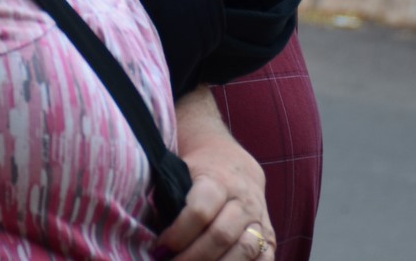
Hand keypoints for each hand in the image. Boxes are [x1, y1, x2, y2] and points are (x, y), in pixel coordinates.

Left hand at [154, 171, 273, 260]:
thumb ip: (168, 197)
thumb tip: (146, 228)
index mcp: (218, 181)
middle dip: (193, 258)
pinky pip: (265, 260)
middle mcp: (243, 200)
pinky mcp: (269, 236)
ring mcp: (259, 219)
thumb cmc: (199, 172)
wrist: (234, 164)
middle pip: (221, 235)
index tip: (160, 247)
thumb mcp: (182, 172)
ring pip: (245, 251)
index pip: (200, 210)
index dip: (178, 233)